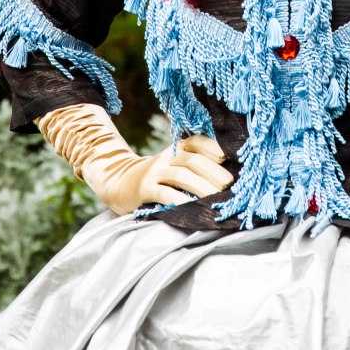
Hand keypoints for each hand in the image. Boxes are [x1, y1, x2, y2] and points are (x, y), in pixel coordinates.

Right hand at [83, 133, 235, 214]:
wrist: (120, 183)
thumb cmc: (158, 177)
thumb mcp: (173, 164)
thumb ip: (194, 164)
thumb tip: (227, 174)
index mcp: (176, 148)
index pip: (196, 141)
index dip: (213, 147)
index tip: (228, 157)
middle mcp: (166, 156)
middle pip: (192, 159)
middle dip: (213, 171)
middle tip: (229, 184)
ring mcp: (154, 172)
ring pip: (181, 175)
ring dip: (201, 186)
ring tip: (216, 197)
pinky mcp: (145, 189)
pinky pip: (164, 193)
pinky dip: (180, 200)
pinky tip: (192, 207)